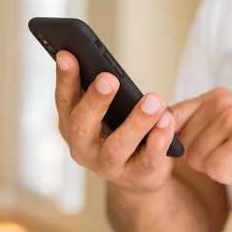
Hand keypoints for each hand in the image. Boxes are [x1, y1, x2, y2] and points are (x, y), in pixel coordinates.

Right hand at [55, 51, 175, 193]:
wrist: (139, 173)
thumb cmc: (119, 130)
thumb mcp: (106, 110)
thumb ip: (100, 89)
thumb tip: (99, 60)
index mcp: (71, 124)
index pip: (65, 100)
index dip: (65, 78)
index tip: (68, 54)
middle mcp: (83, 148)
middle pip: (82, 125)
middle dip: (95, 101)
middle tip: (108, 79)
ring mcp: (108, 166)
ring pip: (116, 146)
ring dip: (135, 122)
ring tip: (153, 100)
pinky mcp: (137, 176)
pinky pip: (148, 159)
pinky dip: (158, 139)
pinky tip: (167, 120)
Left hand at [170, 88, 231, 198]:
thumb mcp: (231, 125)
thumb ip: (199, 123)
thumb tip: (159, 128)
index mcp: (216, 96)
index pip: (171, 116)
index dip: (174, 139)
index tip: (195, 148)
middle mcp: (222, 102)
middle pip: (182, 144)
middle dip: (204, 158)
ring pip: (195, 159)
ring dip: (218, 168)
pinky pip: (213, 170)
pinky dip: (229, 176)